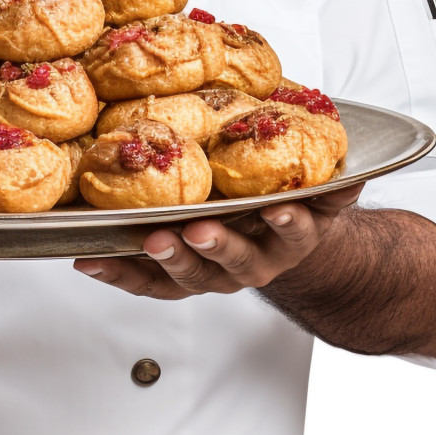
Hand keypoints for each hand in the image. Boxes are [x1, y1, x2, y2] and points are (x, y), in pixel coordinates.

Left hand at [71, 183, 363, 298]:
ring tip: (152, 240)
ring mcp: (211, 274)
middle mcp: (252, 262)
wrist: (275, 235)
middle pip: (237, 262)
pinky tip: (91, 262)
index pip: (297, 232)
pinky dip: (119, 273)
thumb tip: (343, 152)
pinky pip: (146, 282)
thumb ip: (331, 174)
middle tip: (199, 231)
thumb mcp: (316, 184)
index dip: (290, 222)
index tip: (281, 206)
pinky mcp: (174, 278)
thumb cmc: (287, 196)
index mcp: (290, 236)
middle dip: (218, 247)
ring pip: (190, 277)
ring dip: (169, 260)